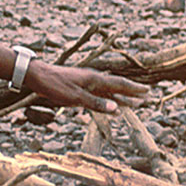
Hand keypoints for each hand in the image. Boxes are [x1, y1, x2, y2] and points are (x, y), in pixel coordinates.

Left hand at [22, 61, 147, 113]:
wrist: (38, 76)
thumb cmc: (55, 85)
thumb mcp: (76, 97)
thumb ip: (96, 104)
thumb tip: (117, 109)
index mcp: (95, 80)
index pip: (120, 84)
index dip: (133, 90)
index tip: (147, 92)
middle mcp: (94, 80)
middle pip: (117, 87)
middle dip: (131, 93)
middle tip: (146, 98)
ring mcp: (87, 83)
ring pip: (109, 92)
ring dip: (122, 98)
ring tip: (134, 104)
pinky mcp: (80, 88)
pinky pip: (99, 95)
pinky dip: (108, 101)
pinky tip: (111, 107)